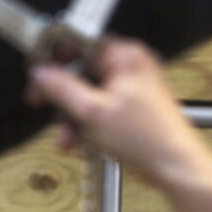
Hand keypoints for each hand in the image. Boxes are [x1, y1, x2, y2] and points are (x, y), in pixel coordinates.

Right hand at [25, 38, 211, 188]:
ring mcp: (130, 86)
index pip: (78, 42)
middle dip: (60, 94)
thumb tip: (40, 72)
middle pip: (79, 69)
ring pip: (86, 91)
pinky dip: (85, 121)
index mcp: (124, 56)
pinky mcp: (130, 106)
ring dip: (70, 114)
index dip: (53, 56)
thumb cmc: (148, 138)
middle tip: (39, 101)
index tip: (35, 70)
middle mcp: (128, 65)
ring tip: (65, 136)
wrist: (176, 168)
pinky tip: (77, 140)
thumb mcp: (92, 111)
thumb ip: (61, 88)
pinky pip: (98, 105)